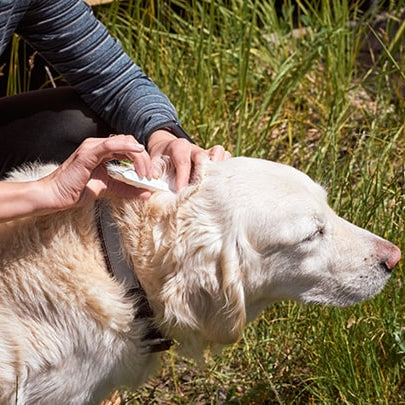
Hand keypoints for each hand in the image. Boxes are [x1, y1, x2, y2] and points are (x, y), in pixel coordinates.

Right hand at [39, 135, 153, 212]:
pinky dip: (126, 147)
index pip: (128, 148)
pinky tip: (137, 152)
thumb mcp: (109, 189)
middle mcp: (98, 146)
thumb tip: (147, 193)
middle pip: (129, 143)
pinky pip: (109, 145)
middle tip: (150, 176)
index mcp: (102, 152)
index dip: (142, 160)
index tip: (151, 176)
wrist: (55, 196)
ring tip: (144, 173)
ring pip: (123, 142)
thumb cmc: (77, 190)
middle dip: (144, 159)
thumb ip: (127, 189)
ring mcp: (92, 147)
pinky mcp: (87, 154)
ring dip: (138, 157)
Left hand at [147, 130, 230, 190]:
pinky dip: (226, 167)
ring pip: (219, 152)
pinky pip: (226, 158)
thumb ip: (153, 169)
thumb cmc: (161, 159)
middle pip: (203, 156)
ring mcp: (206, 152)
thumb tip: (154, 178)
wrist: (168, 150)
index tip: (180, 192)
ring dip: (218, 167)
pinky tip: (221, 181)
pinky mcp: (214, 158)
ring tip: (214, 183)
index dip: (182, 177)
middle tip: (199, 190)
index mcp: (178, 147)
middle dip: (202, 174)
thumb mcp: (153, 162)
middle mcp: (194, 148)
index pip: (183, 161)